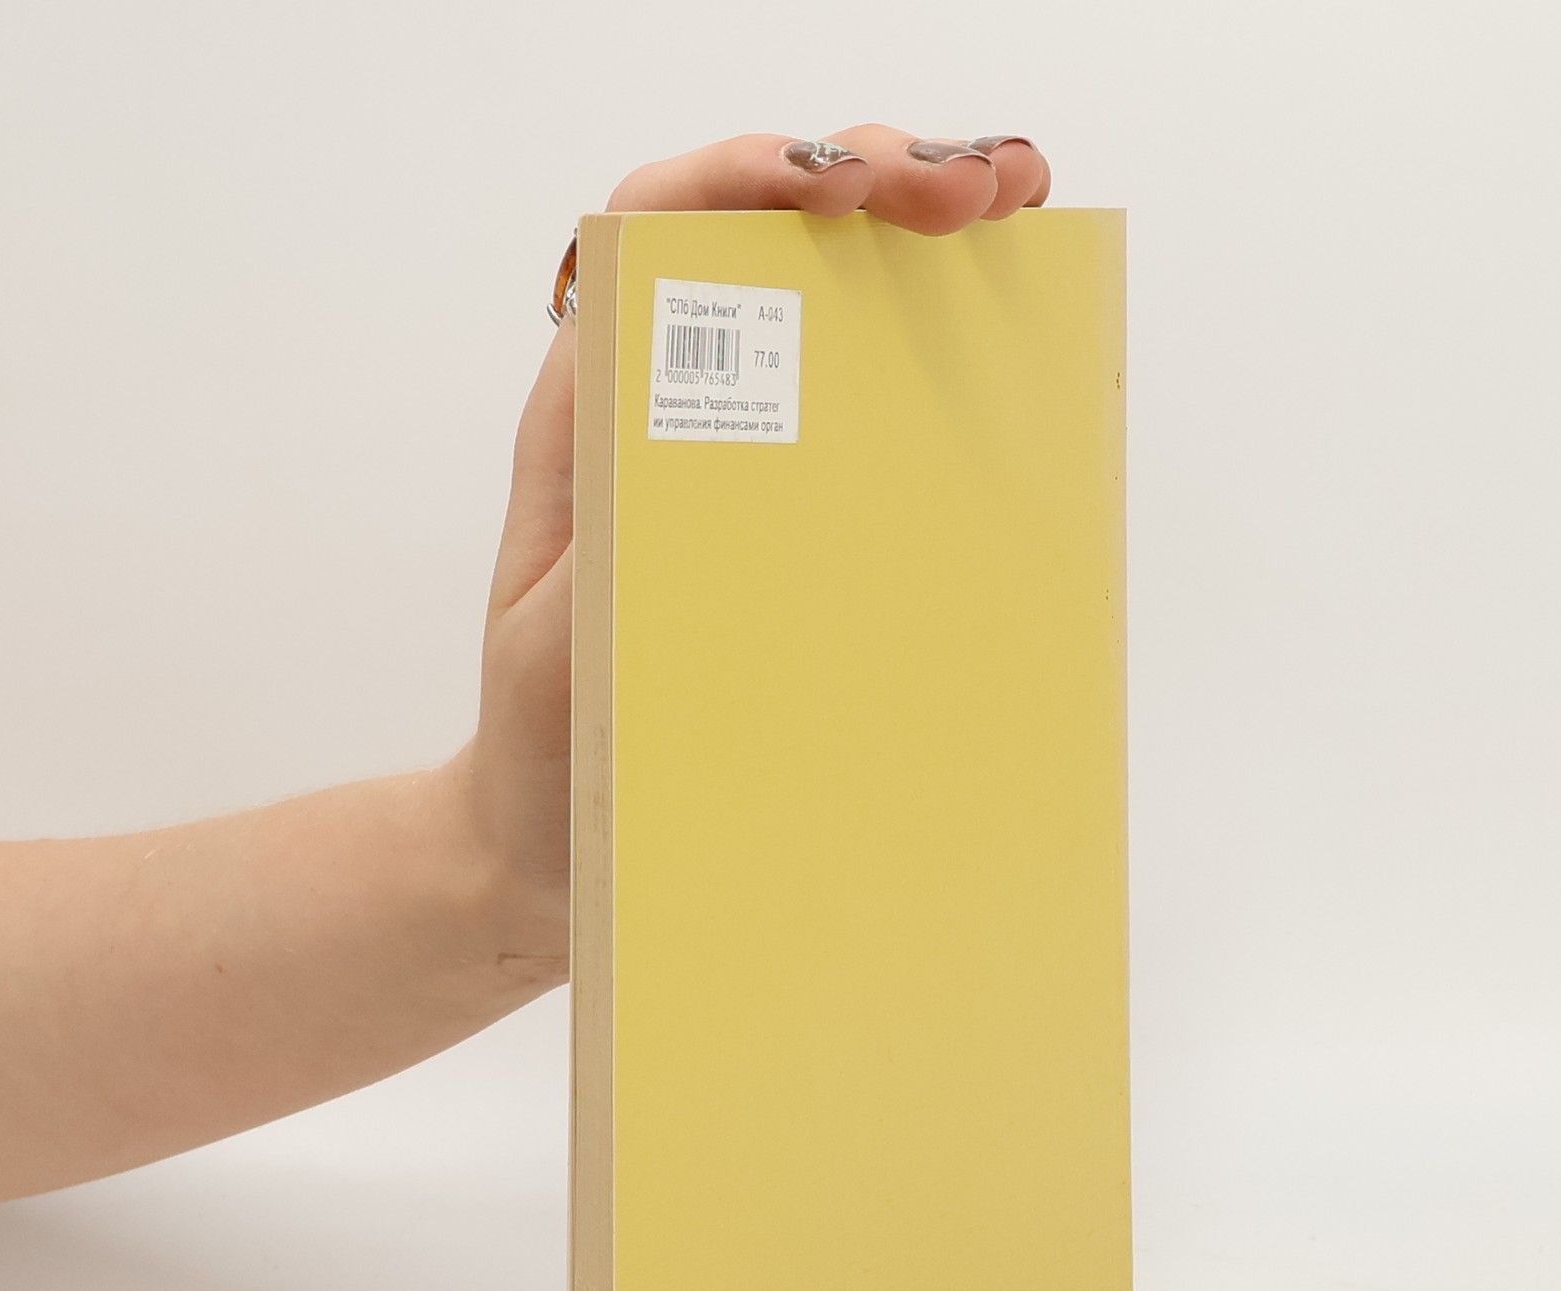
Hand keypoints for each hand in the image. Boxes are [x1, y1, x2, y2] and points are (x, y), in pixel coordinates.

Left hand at [449, 129, 1052, 979]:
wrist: (549, 846)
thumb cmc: (547, 745)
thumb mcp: (567, 641)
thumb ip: (619, 556)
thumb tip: (735, 462)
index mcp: (596, 412)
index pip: (659, 227)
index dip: (751, 173)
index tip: (849, 185)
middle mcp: (663, 414)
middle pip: (767, 238)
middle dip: (877, 175)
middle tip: (982, 191)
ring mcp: (734, 466)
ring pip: (826, 308)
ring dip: (919, 240)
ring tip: (1013, 216)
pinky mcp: (786, 528)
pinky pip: (862, 418)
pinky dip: (929, 358)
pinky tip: (1002, 348)